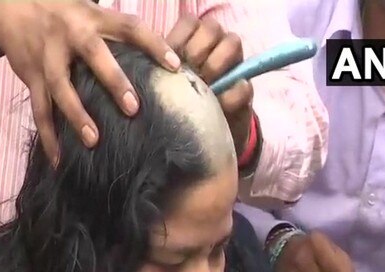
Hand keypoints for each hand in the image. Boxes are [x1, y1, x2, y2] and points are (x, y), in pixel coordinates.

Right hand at [0, 0, 180, 161]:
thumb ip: (115, 31)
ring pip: (61, 87)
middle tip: (133, 109)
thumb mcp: (88, 9)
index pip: (129, 27)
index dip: (154, 44)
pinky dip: (48, 135)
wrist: (8, 5)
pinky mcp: (30, 75)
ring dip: (77, 115)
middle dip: (113, 81)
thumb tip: (157, 56)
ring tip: (94, 141)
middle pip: (94, 55)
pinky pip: (39, 109)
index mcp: (92, 17)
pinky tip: (58, 158)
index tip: (176, 66)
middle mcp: (70, 34)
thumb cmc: (61, 11)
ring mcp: (48, 56)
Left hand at [165, 15, 252, 154]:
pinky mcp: (244, 91)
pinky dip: (229, 95)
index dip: (179, 39)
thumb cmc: (177, 105)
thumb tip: (140, 66)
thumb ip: (159, 72)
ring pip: (232, 42)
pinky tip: (216, 105)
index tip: (170, 62)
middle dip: (197, 50)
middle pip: (212, 28)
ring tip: (204, 86)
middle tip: (188, 72)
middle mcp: (215, 47)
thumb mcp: (165, 87)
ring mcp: (234, 66)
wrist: (199, 135)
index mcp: (194, 42)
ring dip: (215, 63)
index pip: (190, 22)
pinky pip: (243, 83)